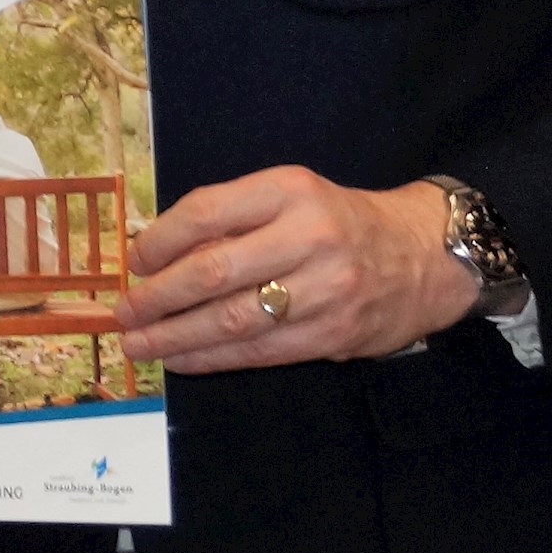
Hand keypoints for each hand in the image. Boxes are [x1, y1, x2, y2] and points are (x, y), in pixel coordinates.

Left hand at [121, 169, 473, 369]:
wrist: (428, 257)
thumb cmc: (341, 222)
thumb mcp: (292, 196)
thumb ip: (234, 219)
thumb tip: (158, 253)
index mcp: (289, 191)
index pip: (206, 212)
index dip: (160, 240)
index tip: (134, 260)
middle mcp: (308, 238)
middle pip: (213, 271)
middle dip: (157, 297)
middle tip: (123, 311)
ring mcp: (324, 291)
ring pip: (232, 320)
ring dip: (176, 337)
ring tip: (138, 343)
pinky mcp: (333, 335)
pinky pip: (259, 352)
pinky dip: (213, 358)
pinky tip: (182, 360)